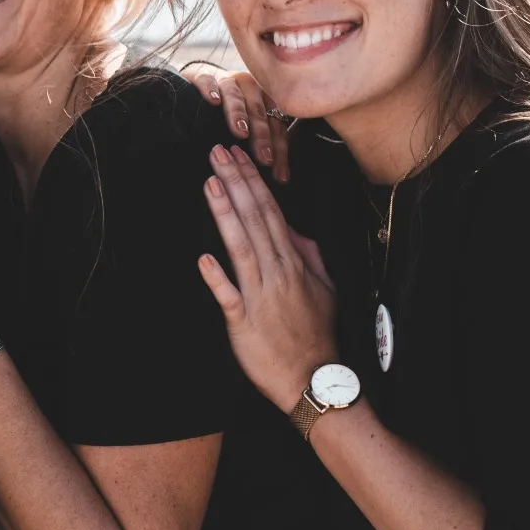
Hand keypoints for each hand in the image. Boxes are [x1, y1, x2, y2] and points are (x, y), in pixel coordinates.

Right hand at [180, 64, 288, 182]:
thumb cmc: (221, 113)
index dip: (279, 150)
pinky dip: (210, 89)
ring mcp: (226, 79)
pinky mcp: (202, 74)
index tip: (278, 174)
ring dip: (239, 114)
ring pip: (236, 96)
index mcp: (265, 101)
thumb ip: (259, 145)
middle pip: (259, 112)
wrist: (196, 84)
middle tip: (263, 158)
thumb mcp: (244, 129)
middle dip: (262, 137)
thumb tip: (279, 178)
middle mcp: (249, 87)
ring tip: (240, 132)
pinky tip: (212, 101)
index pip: (276, 125)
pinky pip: (207, 79)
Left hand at [198, 145, 337, 409]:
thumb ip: (308, 253)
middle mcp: (277, 274)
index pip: (270, 213)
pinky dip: (217, 278)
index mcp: (294, 263)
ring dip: (226, 215)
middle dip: (236, 184)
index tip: (237, 157)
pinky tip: (203, 258)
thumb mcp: (325, 286)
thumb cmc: (317, 331)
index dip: (252, 183)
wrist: (314, 376)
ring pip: (241, 248)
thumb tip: (291, 226)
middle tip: (218, 153)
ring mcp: (260, 297)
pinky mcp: (244, 323)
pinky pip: (229, 297)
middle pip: (255, 221)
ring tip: (211, 184)